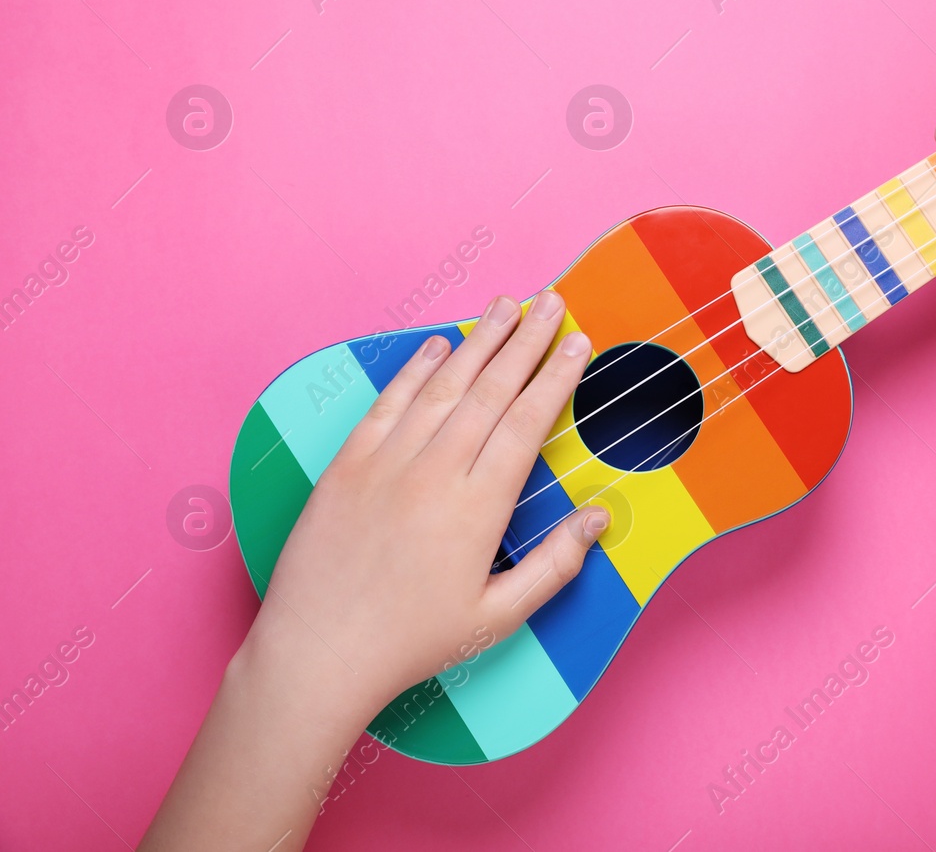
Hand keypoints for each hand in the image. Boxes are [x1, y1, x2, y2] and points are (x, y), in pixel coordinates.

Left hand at [143, 291, 609, 851]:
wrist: (319, 653)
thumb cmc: (412, 643)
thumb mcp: (498, 617)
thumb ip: (555, 565)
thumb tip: (600, 519)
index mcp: (478, 507)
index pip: (526, 423)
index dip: (555, 377)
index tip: (577, 342)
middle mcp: (434, 473)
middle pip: (490, 390)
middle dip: (525, 340)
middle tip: (550, 300)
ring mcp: (386, 463)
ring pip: (443, 386)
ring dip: (479, 341)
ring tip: (505, 305)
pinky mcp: (347, 466)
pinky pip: (389, 403)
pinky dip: (416, 370)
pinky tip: (440, 346)